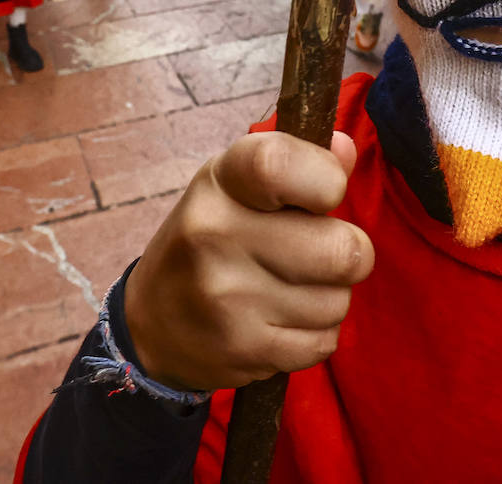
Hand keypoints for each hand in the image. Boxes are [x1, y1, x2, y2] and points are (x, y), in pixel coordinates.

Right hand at [125, 131, 373, 390]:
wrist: (151, 323)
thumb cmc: (214, 237)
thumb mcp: (240, 186)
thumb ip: (298, 162)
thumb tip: (345, 150)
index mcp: (221, 182)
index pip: (280, 164)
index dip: (326, 178)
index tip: (327, 193)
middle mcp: (216, 236)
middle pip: (342, 249)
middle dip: (349, 252)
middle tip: (320, 252)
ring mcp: (227, 300)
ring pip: (338, 301)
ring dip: (328, 296)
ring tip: (289, 288)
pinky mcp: (242, 352)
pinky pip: (324, 343)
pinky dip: (314, 334)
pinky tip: (280, 321)